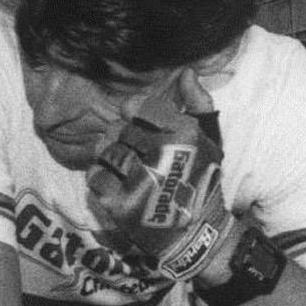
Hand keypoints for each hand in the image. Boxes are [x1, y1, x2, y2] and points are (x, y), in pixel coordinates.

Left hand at [85, 70, 235, 281]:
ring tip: (131, 170)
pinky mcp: (119, 203)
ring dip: (114, 159)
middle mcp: (161, 155)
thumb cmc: (200, 180)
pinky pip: (95, 176)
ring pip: (106, 152)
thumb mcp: (209, 140)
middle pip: (119, 130)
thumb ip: (198, 104)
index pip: (137, 106)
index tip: (136, 121)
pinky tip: (120, 185)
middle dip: (124, 140)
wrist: (196, 232)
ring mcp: (138, 180)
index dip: (132, 112)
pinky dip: (102, 179)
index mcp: (184, 135)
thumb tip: (187, 72)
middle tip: (138, 154)